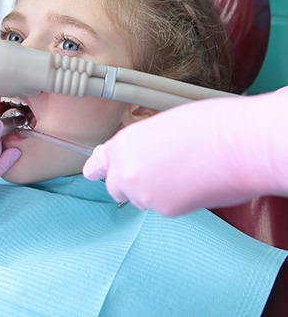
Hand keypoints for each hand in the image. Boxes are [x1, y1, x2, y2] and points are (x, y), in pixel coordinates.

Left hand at [83, 87, 287, 215]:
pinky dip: (175, 199)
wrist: (239, 144)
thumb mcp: (161, 126)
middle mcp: (126, 171)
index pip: (97, 164)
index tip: (96, 172)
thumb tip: (144, 155)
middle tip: (156, 171)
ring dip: (154, 190)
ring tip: (184, 172)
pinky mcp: (166, 210)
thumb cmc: (210, 125)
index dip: (99, 168)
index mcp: (122, 144)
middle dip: (130, 182)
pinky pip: (164, 208)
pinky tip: (194, 183)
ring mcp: (144, 194)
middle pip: (116, 186)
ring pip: (141, 199)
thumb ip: (142, 144)